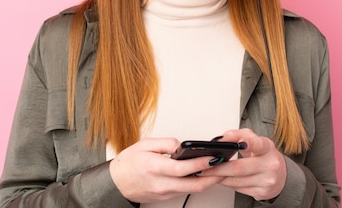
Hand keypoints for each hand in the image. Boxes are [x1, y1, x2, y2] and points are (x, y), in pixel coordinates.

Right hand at [109, 137, 223, 203]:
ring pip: (192, 190)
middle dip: (212, 176)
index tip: (214, 157)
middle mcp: (161, 183)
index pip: (182, 168)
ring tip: (219, 169)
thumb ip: (165, 143)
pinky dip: (197, 183)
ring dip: (208, 181)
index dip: (200, 164)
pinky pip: (185, 191)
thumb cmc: (128, 163)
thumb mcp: (145, 144)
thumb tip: (182, 145)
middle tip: (225, 166)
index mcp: (154, 168)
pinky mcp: (165, 197)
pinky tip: (204, 175)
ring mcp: (164, 193)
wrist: (116, 183)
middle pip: (193, 184)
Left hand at [198, 128, 286, 200]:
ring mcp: (267, 180)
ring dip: (219, 177)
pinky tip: (220, 179)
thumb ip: (238, 135)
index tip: (240, 143)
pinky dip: (226, 183)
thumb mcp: (255, 140)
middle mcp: (270, 164)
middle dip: (218, 168)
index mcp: (268, 148)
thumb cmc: (264, 155)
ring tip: (208, 172)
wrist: (281, 175)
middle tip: (205, 166)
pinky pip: (238, 189)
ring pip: (236, 181)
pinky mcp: (262, 192)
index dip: (249, 143)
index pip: (258, 144)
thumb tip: (222, 138)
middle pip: (239, 168)